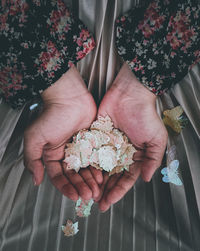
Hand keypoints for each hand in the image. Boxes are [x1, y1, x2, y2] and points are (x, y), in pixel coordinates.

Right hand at [24, 66, 102, 200]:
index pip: (59, 177)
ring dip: (90, 181)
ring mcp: (81, 149)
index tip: (73, 196)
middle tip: (88, 196)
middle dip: (80, 187)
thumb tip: (36, 180)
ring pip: (86, 170)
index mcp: (53, 155)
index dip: (66, 188)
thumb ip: (32, 160)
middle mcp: (67, 154)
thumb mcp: (35, 138)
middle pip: (74, 176)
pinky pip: (96, 159)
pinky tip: (102, 176)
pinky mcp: (93, 143)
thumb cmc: (52, 115)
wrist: (70, 97)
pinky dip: (99, 169)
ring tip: (96, 190)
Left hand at [97, 63, 167, 210]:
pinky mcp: (96, 137)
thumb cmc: (145, 115)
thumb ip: (152, 160)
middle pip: (111, 176)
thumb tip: (145, 179)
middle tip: (95, 202)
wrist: (129, 94)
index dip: (118, 191)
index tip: (108, 202)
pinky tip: (81, 174)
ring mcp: (107, 145)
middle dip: (104, 190)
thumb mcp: (156, 139)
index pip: (126, 178)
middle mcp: (120, 153)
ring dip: (93, 180)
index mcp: (134, 155)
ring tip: (86, 192)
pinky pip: (90, 152)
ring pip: (99, 167)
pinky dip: (86, 164)